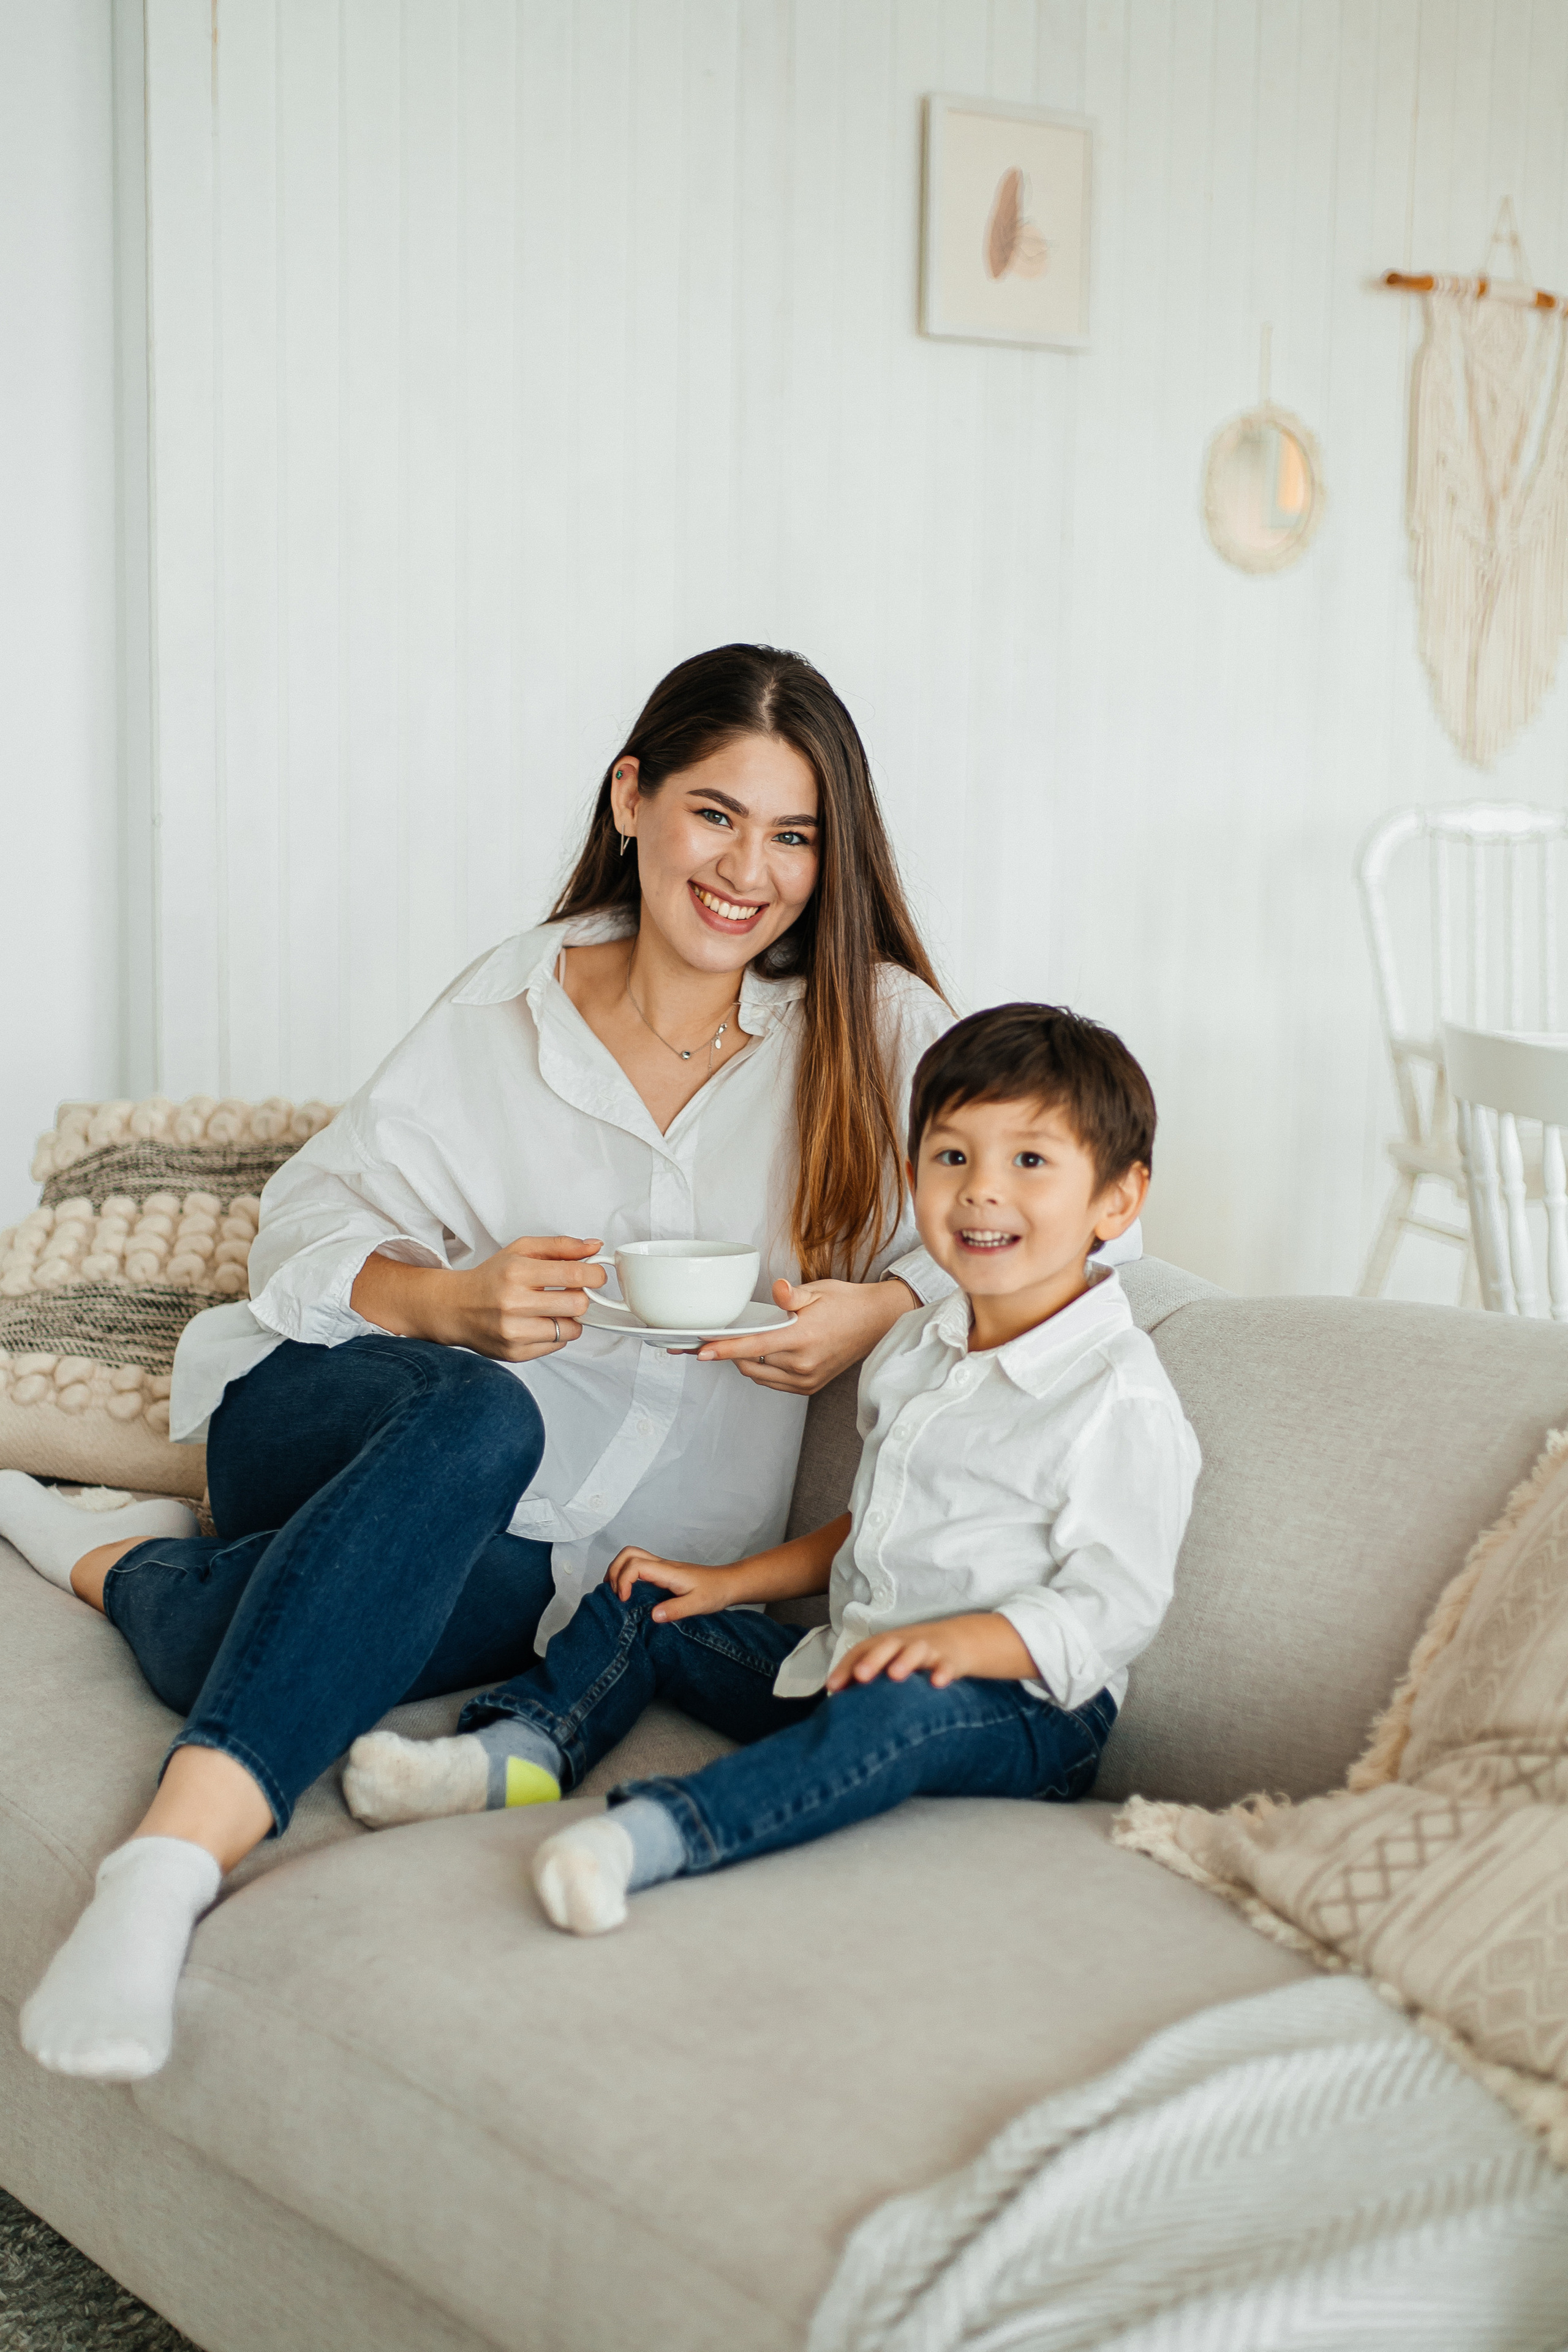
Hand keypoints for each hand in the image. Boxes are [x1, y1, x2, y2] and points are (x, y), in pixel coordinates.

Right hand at [352, 1235, 605, 1361]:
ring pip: (571, 1329)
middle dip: (581, 1297)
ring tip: (551, 1309)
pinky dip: (554, 1334)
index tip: (596, 1275)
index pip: (573, 1276)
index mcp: (517, 1272)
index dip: (595, 1275)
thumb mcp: (521, 1250)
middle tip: (570, 1293)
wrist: (456, 1307)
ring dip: (569, 1319)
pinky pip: (557, 1345)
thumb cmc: (491, 1277)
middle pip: (578, 1305)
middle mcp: (514, 1303)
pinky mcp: (515, 1352)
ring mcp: (514, 1331)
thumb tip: (595, 1247)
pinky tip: (538, 1323)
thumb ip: (560, 1246)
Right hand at [606, 1546, 740, 1621]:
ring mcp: (661, 1567)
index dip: (623, 1581)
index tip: (624, 1600)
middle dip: (614, 1571)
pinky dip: (626, 1576)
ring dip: (618, 1571)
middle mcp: (661, 1565)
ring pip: (631, 1557)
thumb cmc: (715, 1592)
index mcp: (667, 1571)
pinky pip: (638, 1566)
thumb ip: (677, 1610)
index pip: (635, 1565)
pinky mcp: (662, 1573)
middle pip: (628, 1554)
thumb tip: (653, 1615)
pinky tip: (629, 1595)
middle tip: (614, 1594)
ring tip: (617, 1594)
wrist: (727, 1583)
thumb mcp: (698, 1604)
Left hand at [695, 1275, 917, 1394]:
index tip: (701, 1351)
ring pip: (759, 1375)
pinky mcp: (809, 1387)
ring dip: (746, 1361)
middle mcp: (802, 1364)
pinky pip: (773, 1383)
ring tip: (742, 1344)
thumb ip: (790, 1295)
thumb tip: (777, 1288)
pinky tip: (764, 1354)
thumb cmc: (845, 1303)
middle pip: (750, 1363)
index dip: (724, 1349)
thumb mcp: (817, 1291)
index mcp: (802, 1338)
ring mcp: (806, 1379)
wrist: (875, 1322)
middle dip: (730, 1351)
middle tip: (717, 1338)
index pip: (754, 1346)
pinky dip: (762, 1370)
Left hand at [825, 1613, 1035, 1691]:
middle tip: (860, 1676)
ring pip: (916, 1651)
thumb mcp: (888, 1661)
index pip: (861, 1650)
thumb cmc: (912, 1655)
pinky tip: (937, 1684)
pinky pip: (947, 1665)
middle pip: (887, 1646)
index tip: (832, 1688)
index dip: (846, 1666)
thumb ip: (864, 1676)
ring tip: (895, 1676)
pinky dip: (943, 1672)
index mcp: (885, 1644)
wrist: (957, 1640)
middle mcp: (904, 1643)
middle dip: (873, 1660)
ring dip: (905, 1661)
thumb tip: (834, 1699)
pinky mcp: (951, 1659)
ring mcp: (929, 1649)